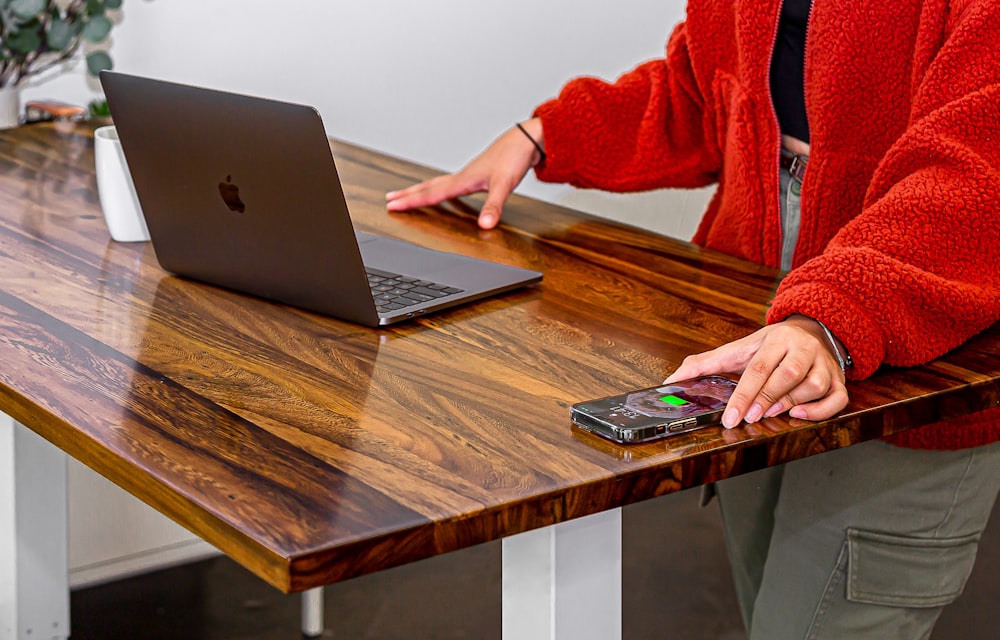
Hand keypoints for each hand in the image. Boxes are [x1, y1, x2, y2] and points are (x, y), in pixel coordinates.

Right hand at [385, 118, 543, 228]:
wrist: (526, 140)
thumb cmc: (514, 158)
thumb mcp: (505, 185)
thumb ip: (493, 206)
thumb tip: (484, 225)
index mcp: (463, 180)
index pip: (431, 194)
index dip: (411, 201)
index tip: (393, 206)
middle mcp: (462, 177)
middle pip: (428, 187)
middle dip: (408, 195)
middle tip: (389, 200)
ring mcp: (468, 174)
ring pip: (436, 184)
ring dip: (420, 190)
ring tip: (405, 194)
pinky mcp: (476, 174)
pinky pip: (449, 183)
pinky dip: (438, 188)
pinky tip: (442, 191)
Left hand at [664, 315, 848, 427]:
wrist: (811, 330)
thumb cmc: (772, 345)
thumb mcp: (740, 348)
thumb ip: (707, 363)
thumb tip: (674, 378)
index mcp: (776, 339)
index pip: (757, 368)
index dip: (744, 394)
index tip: (731, 417)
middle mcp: (803, 349)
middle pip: (787, 375)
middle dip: (766, 398)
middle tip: (749, 417)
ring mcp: (824, 364)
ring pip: (814, 386)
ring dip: (790, 404)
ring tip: (770, 413)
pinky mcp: (839, 381)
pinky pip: (837, 399)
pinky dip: (820, 411)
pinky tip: (799, 415)